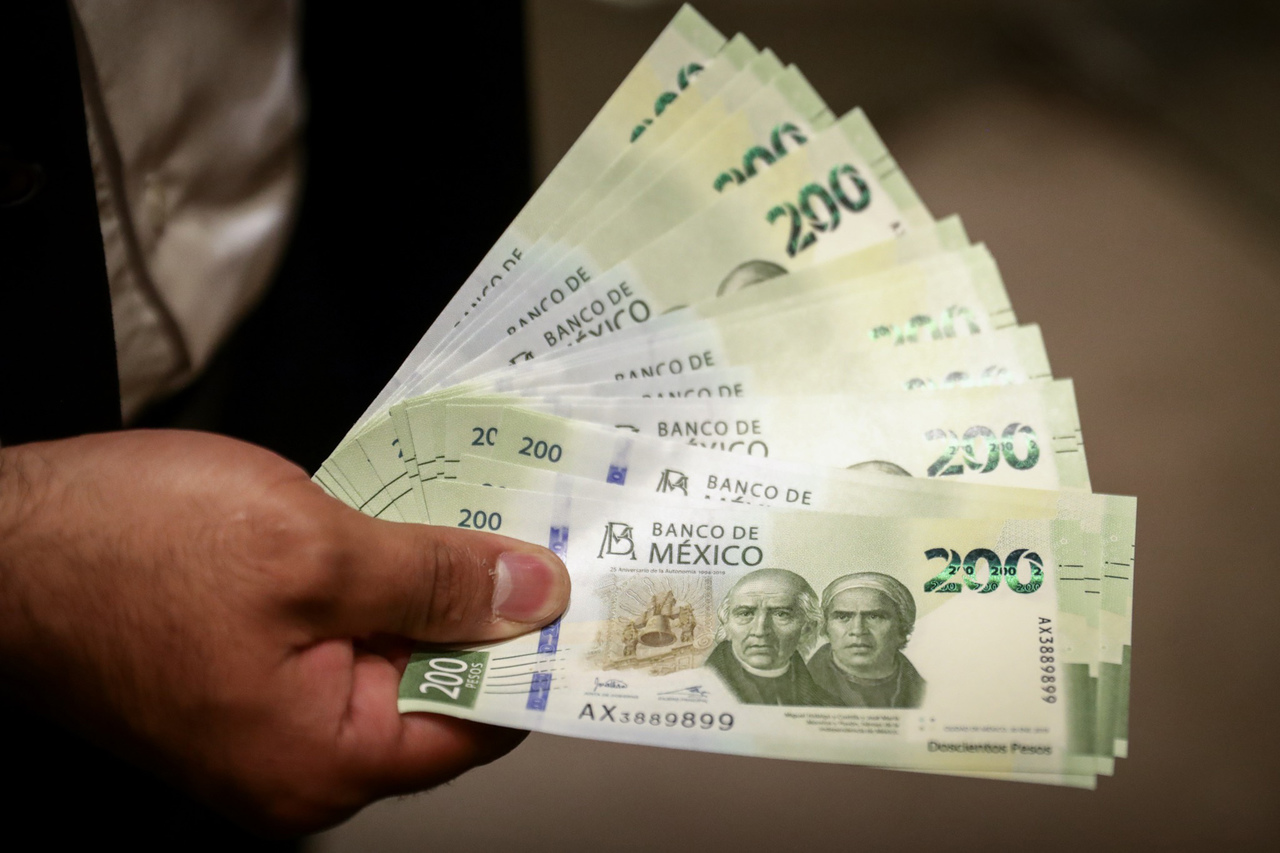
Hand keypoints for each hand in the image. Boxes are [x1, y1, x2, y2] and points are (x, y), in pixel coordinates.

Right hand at [0, 430, 569, 833]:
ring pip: (387, 654)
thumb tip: (529, 597)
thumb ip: (434, 580)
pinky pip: (336, 637)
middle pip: (437, 687)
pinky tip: (397, 527)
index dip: (537, 656)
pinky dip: (373, 585)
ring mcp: (262, 723)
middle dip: (485, 609)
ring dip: (427, 587)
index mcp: (319, 761)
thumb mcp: (311, 548)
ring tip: (471, 519)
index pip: (479, 724)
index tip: (586, 597)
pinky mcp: (238, 676)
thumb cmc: (116, 552)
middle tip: (538, 533)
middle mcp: (293, 763)